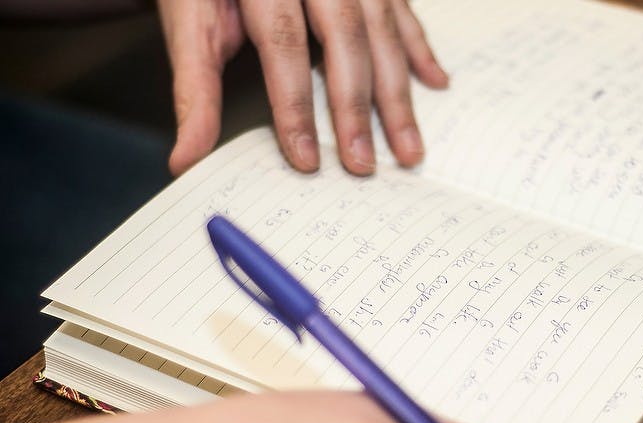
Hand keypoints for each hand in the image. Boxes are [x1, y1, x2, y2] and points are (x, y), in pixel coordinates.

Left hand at [156, 0, 448, 176]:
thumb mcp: (189, 21)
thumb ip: (194, 88)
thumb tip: (185, 157)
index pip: (284, 43)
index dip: (296, 104)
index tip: (305, 158)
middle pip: (345, 37)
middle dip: (356, 108)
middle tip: (363, 165)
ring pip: (381, 31)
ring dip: (398, 95)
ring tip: (409, 149)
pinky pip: (402, 12)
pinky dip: (419, 49)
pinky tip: (436, 83)